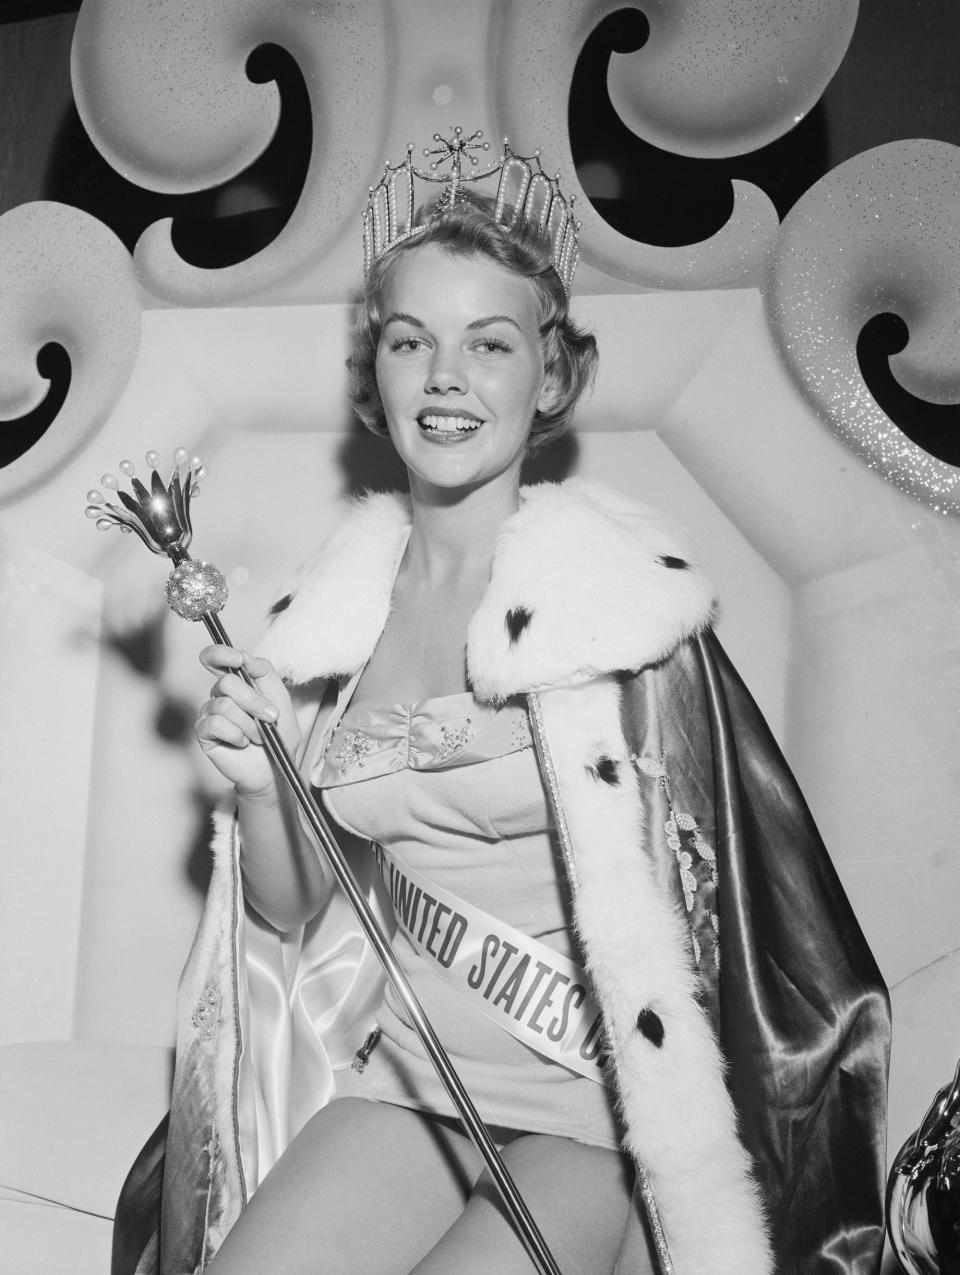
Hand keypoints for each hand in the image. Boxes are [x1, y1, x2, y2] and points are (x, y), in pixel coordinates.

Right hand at [195, 646, 300, 797]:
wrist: (274, 769)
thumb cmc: (278, 735)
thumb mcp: (281, 700)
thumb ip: (266, 674)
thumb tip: (245, 656)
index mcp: (237, 683)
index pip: (216, 658)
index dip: (221, 654)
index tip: (237, 660)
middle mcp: (220, 695)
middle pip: (227, 683)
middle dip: (254, 702)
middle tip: (270, 718)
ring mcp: (209, 713)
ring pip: (224, 706)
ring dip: (249, 724)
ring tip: (258, 736)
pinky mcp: (203, 733)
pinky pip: (215, 724)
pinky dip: (236, 735)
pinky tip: (242, 743)